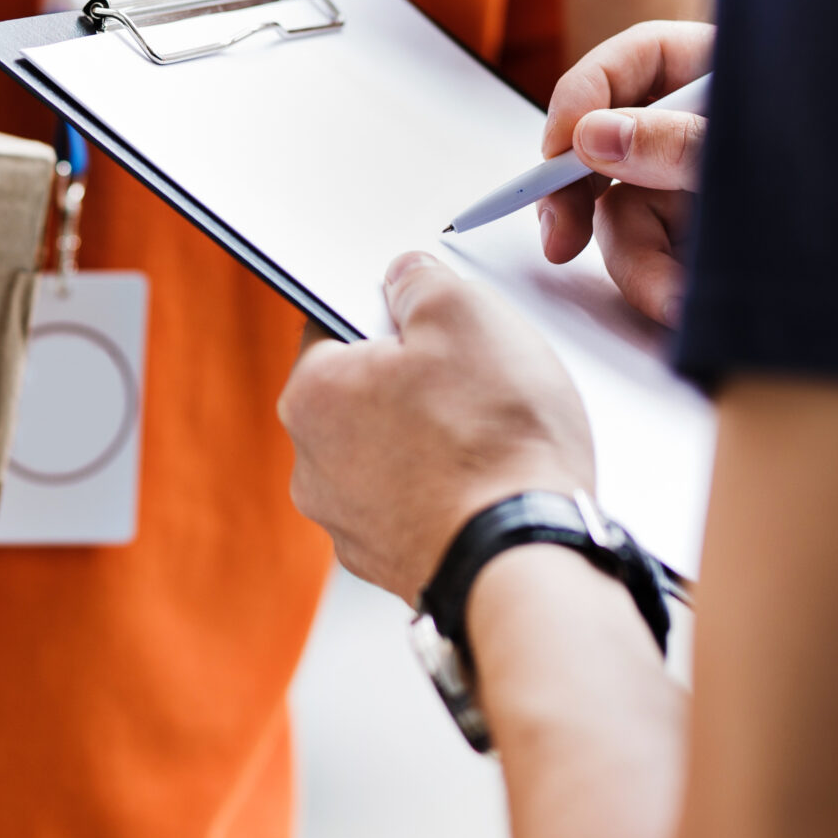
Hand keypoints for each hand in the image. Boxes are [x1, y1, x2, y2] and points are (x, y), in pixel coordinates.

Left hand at [279, 252, 595, 599]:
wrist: (526, 559)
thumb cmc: (493, 444)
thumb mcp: (465, 314)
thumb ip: (421, 280)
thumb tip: (407, 276)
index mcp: (311, 394)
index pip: (333, 325)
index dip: (389, 312)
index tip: (427, 319)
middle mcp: (313, 464)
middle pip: (363, 391)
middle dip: (415, 378)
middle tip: (473, 378)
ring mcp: (350, 521)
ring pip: (392, 450)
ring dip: (434, 436)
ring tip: (489, 436)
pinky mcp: (393, 561)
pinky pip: (418, 503)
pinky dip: (448, 490)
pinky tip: (490, 484)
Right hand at [538, 20, 712, 326]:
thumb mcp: (766, 149)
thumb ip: (680, 142)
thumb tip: (593, 139)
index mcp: (718, 72)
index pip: (629, 63)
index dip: (581, 100)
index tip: (559, 150)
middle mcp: (697, 127)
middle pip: (608, 147)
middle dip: (580, 200)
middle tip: (559, 240)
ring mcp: (699, 184)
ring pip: (627, 215)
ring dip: (640, 264)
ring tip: (673, 300)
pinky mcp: (703, 237)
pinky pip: (657, 257)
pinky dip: (662, 285)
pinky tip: (684, 307)